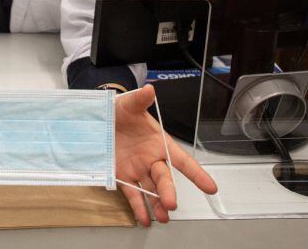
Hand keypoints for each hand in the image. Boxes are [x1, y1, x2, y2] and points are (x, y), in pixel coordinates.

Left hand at [115, 84, 217, 225]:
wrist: (97, 119)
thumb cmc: (119, 111)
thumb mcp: (129, 104)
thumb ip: (140, 99)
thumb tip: (149, 90)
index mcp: (159, 143)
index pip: (182, 160)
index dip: (197, 173)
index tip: (210, 187)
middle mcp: (152, 159)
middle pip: (164, 178)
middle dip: (169, 191)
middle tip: (171, 203)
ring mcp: (138, 170)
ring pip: (151, 190)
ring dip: (157, 204)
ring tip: (161, 217)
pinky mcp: (122, 177)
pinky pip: (133, 194)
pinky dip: (138, 207)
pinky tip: (144, 219)